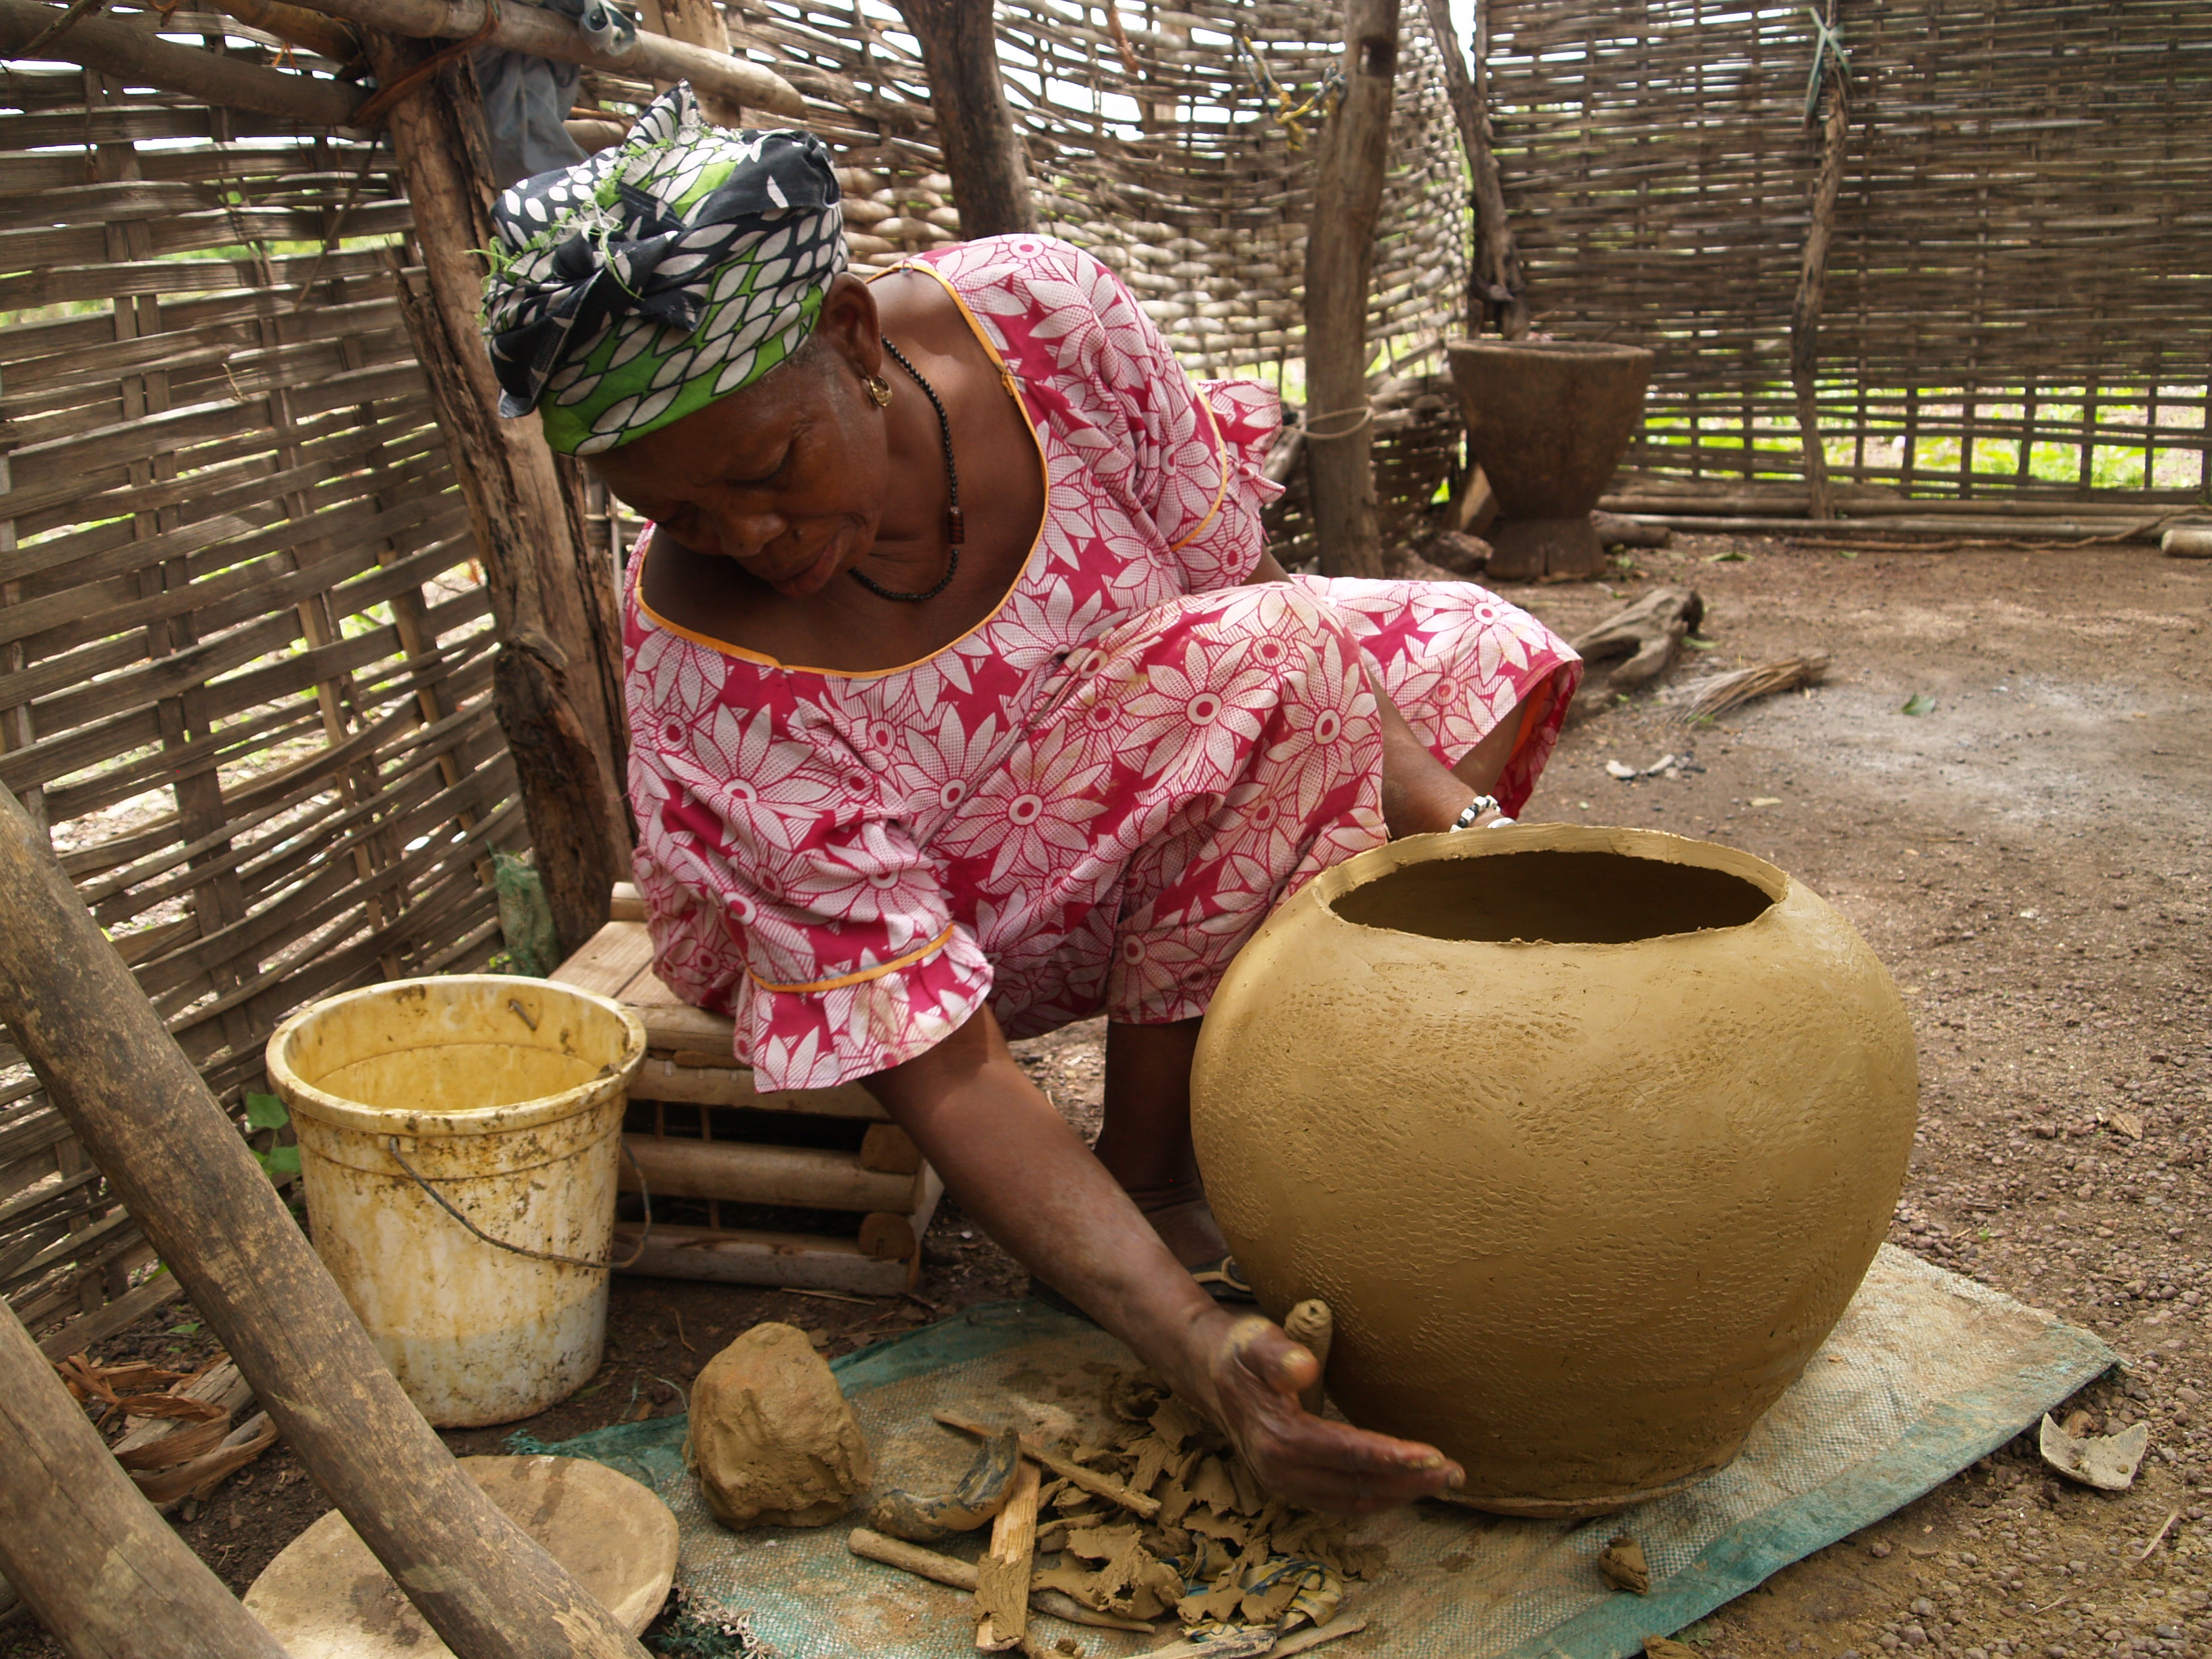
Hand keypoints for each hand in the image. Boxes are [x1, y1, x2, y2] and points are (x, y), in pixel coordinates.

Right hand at [1185, 1310, 1462, 1514]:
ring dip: (1400, 1495)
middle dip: (1409, 1483)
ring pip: (1353, 1501)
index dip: (1391, 1457)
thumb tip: (1304, 1368)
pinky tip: (1405, 1487)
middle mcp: (1280, 1472)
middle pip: (1356, 1487)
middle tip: (1455, 1474)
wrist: (1208, 1371)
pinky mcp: (1292, 1486)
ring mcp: (1284, 1485)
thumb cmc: (1241, 1350)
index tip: (1433, 1455)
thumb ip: (1279, 1353)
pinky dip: (1378, 1498)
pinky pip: (1343, 1502)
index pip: (1346, 1455)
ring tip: (1443, 1483)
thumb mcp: (1255, 1340)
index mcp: (1278, 1438)